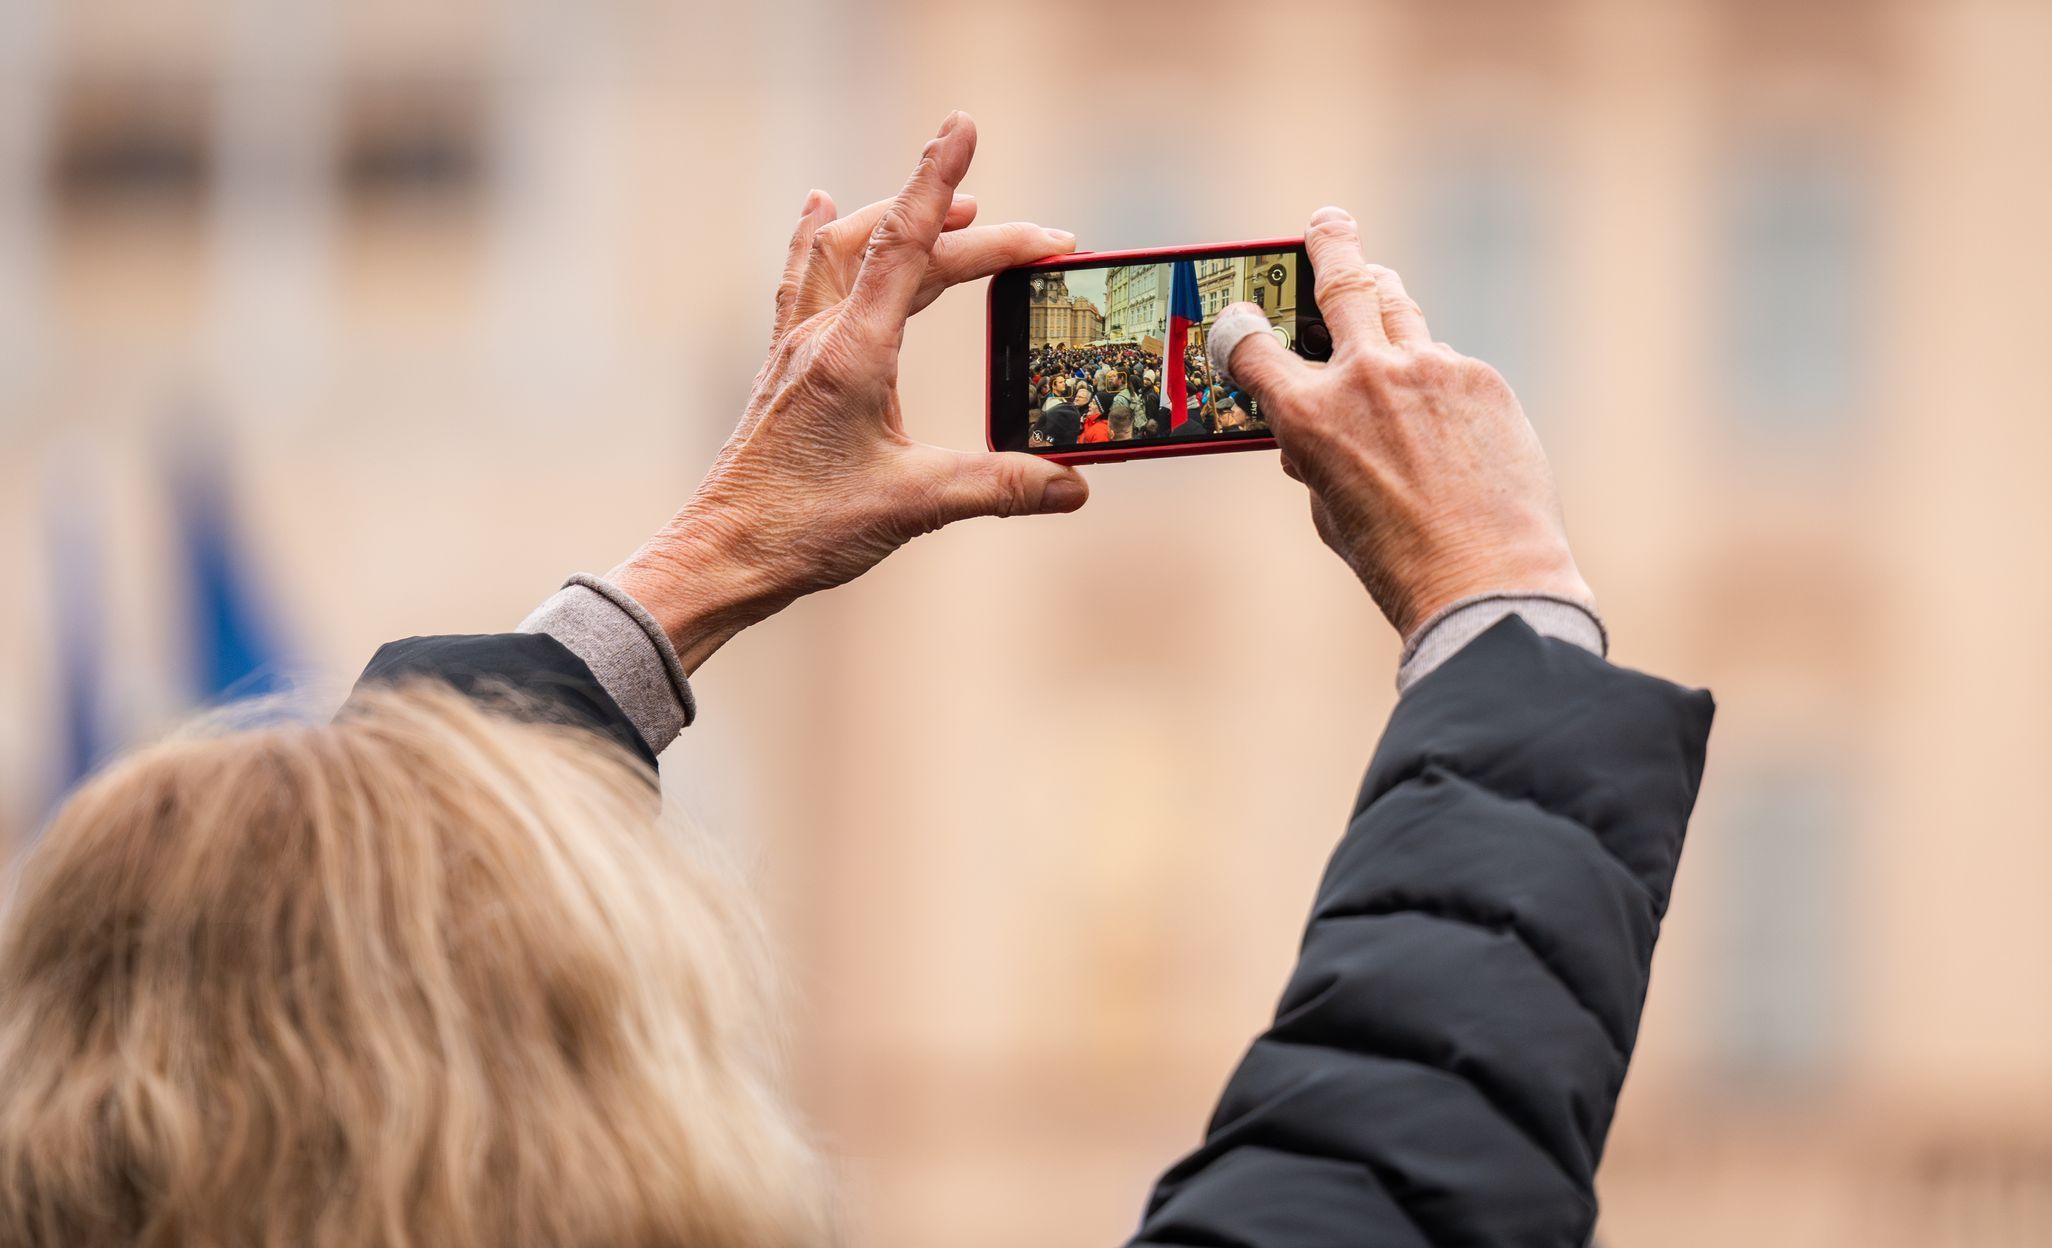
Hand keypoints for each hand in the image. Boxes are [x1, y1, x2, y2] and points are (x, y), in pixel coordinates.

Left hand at [609, 112, 1087, 671]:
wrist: (720, 555)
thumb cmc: (801, 527)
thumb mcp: (914, 505)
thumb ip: (999, 487)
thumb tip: (1073, 484)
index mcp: (852, 352)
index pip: (906, 244)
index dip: (940, 181)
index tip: (964, 126)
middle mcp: (821, 336)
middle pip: (901, 252)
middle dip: (975, 232)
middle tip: (1044, 240)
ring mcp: (798, 349)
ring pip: (845, 249)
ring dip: (899, 218)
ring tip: (955, 207)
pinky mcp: (788, 371)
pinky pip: (804, 276)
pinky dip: (823, 235)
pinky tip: (821, 208)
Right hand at [1218, 206, 1590, 637]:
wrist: (1487, 581)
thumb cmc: (1398, 562)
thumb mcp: (1330, 513)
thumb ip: (1314, 458)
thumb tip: (1310, 438)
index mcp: (1309, 416)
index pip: (1251, 344)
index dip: (1237, 328)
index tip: (1238, 318)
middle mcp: (1366, 377)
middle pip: (1342, 281)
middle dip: (1329, 246)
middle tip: (1327, 224)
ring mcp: (1430, 369)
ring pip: (1400, 307)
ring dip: (1384, 296)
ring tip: (1380, 287)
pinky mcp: (1482, 379)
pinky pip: (1447, 363)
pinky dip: (1436, 380)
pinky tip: (1447, 423)